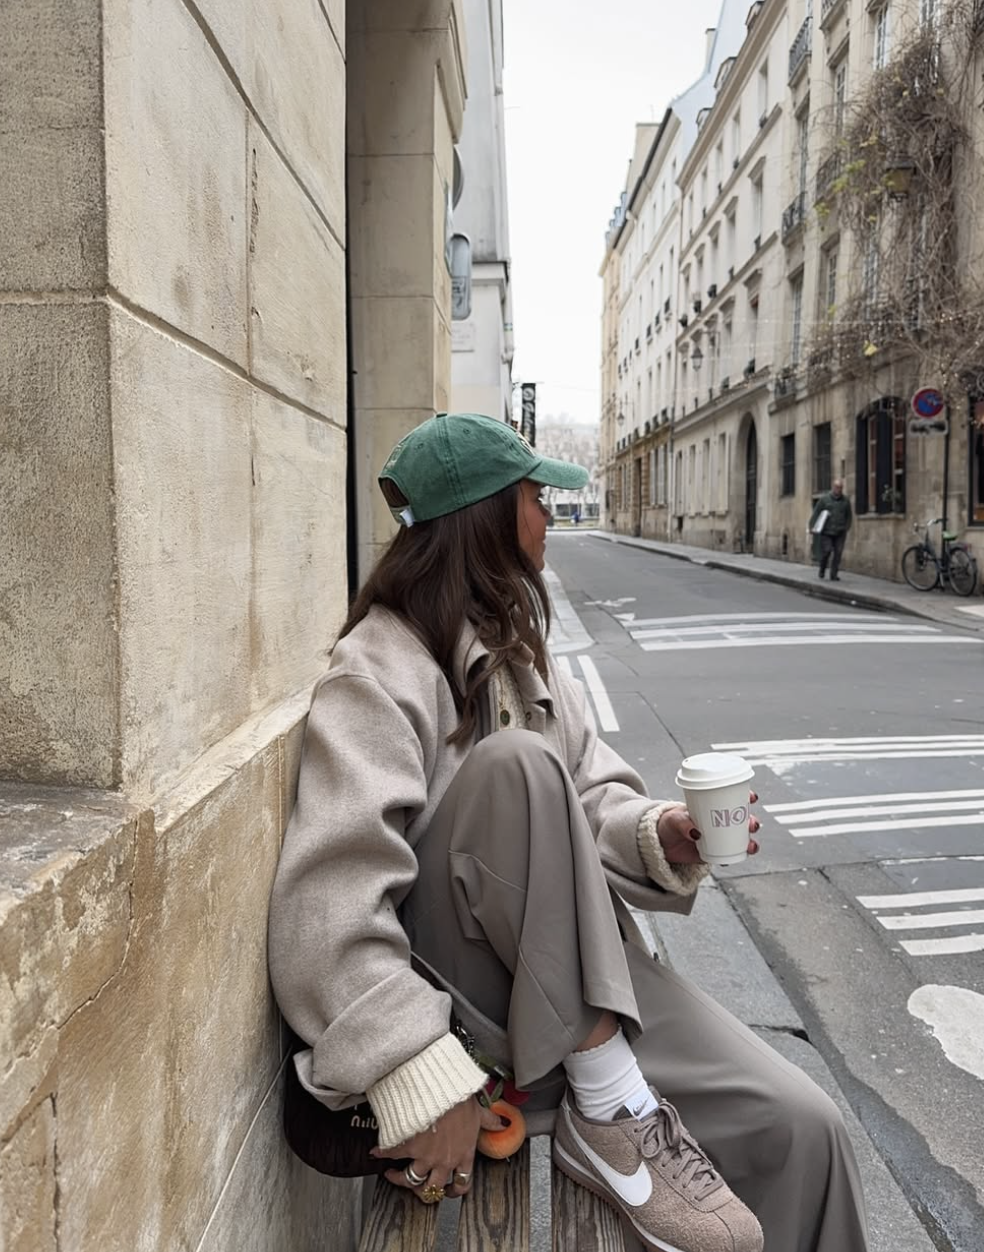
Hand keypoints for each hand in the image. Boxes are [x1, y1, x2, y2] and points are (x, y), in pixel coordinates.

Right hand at [371, 1097, 503, 1200]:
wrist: (437, 1087)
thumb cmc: (459, 1097)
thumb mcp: (479, 1109)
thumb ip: (489, 1121)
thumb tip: (502, 1124)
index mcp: (463, 1153)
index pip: (462, 1182)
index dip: (456, 1190)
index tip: (449, 1190)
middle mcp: (444, 1160)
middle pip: (434, 1190)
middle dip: (426, 1192)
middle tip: (419, 1189)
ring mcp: (424, 1156)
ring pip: (412, 1181)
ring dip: (400, 1179)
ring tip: (393, 1174)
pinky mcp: (406, 1146)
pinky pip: (390, 1156)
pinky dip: (380, 1154)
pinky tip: (376, 1152)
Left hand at [656, 792, 759, 864]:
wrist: (660, 843)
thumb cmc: (667, 824)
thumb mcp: (672, 819)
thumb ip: (682, 823)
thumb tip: (696, 833)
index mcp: (712, 806)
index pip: (733, 798)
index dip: (746, 796)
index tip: (752, 797)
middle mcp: (719, 821)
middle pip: (743, 820)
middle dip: (752, 821)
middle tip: (751, 824)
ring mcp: (718, 838)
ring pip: (741, 839)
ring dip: (750, 842)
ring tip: (750, 845)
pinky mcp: (714, 853)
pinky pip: (729, 856)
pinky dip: (734, 857)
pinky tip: (735, 858)